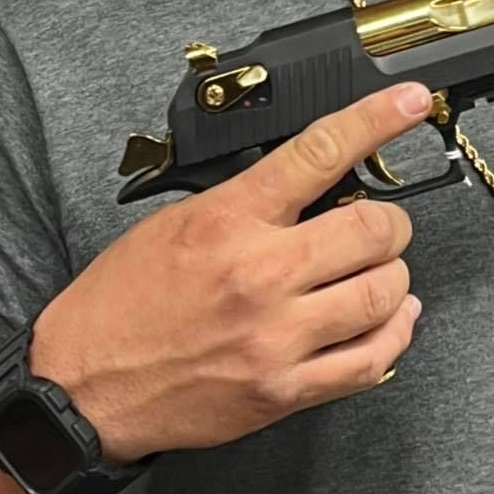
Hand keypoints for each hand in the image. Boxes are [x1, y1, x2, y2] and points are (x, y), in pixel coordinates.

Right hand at [29, 82, 430, 463]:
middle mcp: (260, 274)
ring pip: (383, 294)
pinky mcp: (284, 390)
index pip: (320, 151)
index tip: (411, 102)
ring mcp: (276, 337)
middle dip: (389, 220)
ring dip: (393, 276)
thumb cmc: (124, 299)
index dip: (377, 119)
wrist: (82, 386)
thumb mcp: (178, 220)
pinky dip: (394, 334)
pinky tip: (391, 319)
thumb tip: (319, 182)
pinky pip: (370, 361)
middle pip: (372, 228)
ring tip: (377, 271)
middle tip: (380, 222)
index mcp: (230, 219)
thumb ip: (251, 200)